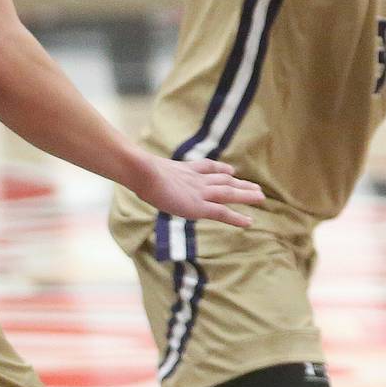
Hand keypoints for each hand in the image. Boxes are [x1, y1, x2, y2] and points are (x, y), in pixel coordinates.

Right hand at [136, 157, 263, 228]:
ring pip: (229, 193)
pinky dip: (237, 218)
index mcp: (183, 169)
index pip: (206, 168)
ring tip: (261, 196)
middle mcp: (196, 179)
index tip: (230, 170)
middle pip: (223, 179)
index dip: (220, 169)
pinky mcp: (199, 206)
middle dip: (239, 183)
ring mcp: (200, 192)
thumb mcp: (140, 166)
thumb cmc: (136, 169)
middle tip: (255, 186)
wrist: (143, 172)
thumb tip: (124, 163)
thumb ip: (140, 167)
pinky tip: (249, 222)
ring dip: (246, 194)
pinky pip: (223, 213)